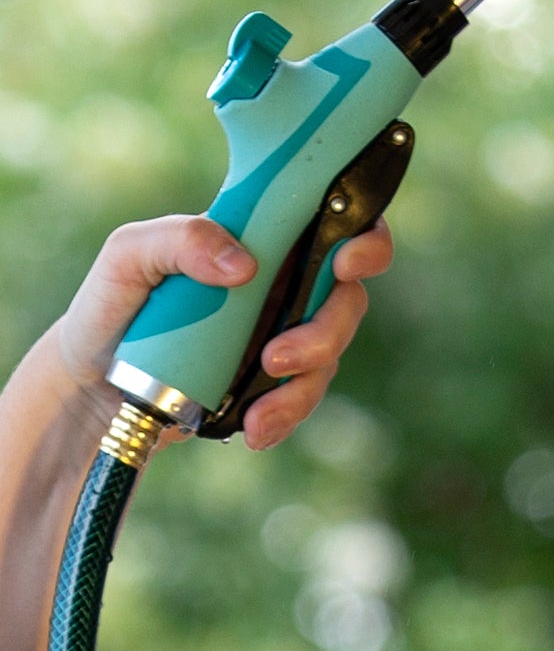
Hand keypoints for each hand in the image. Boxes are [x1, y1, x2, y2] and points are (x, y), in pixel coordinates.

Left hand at [53, 214, 392, 449]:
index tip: (347, 262)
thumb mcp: (128, 256)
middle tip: (282, 353)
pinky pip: (304, 395)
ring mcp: (283, 332)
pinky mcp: (273, 381)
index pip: (339, 222)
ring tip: (257, 405)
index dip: (365, 239)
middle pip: (348, 295)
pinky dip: (286, 413)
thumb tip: (244, 265)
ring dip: (305, 377)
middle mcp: (286, 281)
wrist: (89, 390)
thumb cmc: (111, 306)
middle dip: (331, 327)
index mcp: (266, 237)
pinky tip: (254, 429)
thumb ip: (181, 239)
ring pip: (333, 348)